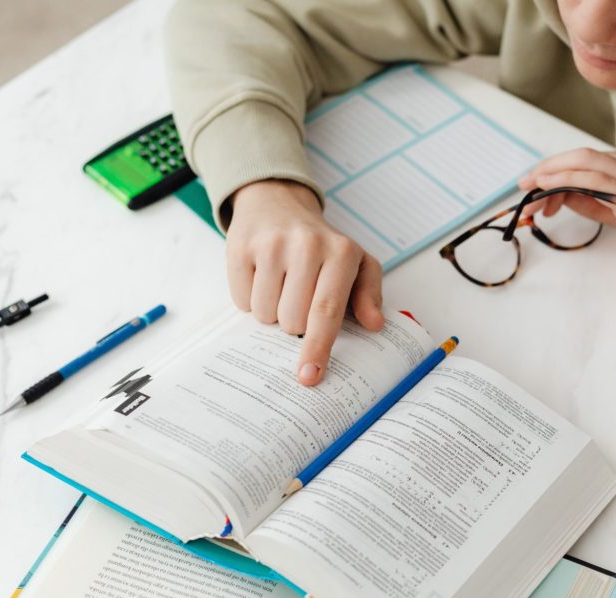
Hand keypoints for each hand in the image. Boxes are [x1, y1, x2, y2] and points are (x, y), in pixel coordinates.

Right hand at [226, 179, 383, 385]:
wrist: (278, 203)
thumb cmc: (322, 244)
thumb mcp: (357, 263)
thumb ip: (369, 294)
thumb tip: (374, 324)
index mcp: (341, 252)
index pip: (327, 311)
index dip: (318, 347)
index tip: (310, 375)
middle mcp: (306, 245)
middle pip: (292, 321)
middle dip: (295, 324)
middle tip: (300, 299)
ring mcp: (271, 245)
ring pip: (265, 314)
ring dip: (272, 312)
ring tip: (282, 285)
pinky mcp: (241, 247)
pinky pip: (241, 301)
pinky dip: (251, 299)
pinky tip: (262, 277)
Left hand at [519, 148, 615, 295]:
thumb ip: (599, 203)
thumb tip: (567, 196)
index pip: (590, 159)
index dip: (559, 168)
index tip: (537, 183)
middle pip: (583, 156)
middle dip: (548, 168)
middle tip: (524, 184)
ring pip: (585, 164)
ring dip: (551, 175)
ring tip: (530, 191)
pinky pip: (594, 182)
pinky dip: (566, 181)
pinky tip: (548, 189)